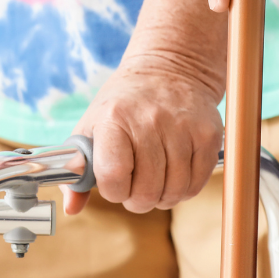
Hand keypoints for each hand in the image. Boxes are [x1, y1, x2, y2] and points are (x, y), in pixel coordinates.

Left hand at [60, 54, 223, 214]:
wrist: (169, 69)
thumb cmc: (123, 105)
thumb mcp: (91, 126)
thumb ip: (77, 169)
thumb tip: (70, 208)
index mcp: (114, 118)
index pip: (114, 175)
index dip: (113, 191)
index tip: (114, 184)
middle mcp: (150, 121)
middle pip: (146, 191)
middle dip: (137, 200)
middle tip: (134, 188)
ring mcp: (183, 128)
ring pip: (173, 192)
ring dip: (161, 197)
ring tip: (154, 182)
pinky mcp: (208, 135)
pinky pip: (196, 184)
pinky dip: (183, 190)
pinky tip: (173, 176)